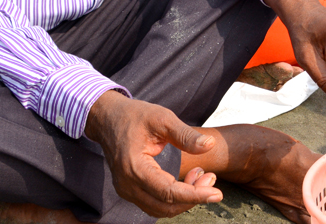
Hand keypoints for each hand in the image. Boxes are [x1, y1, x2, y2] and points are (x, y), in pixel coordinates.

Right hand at [84, 91, 222, 217]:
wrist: (108, 118)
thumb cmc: (135, 116)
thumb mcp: (162, 118)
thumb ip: (185, 135)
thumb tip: (210, 145)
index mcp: (134, 167)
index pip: (168, 192)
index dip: (195, 195)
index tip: (217, 194)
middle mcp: (127, 185)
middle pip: (165, 206)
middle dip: (193, 197)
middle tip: (212, 178)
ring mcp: (127, 190)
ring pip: (160, 209)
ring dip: (185, 199)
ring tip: (202, 175)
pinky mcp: (130, 190)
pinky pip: (155, 203)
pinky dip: (174, 197)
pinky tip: (188, 179)